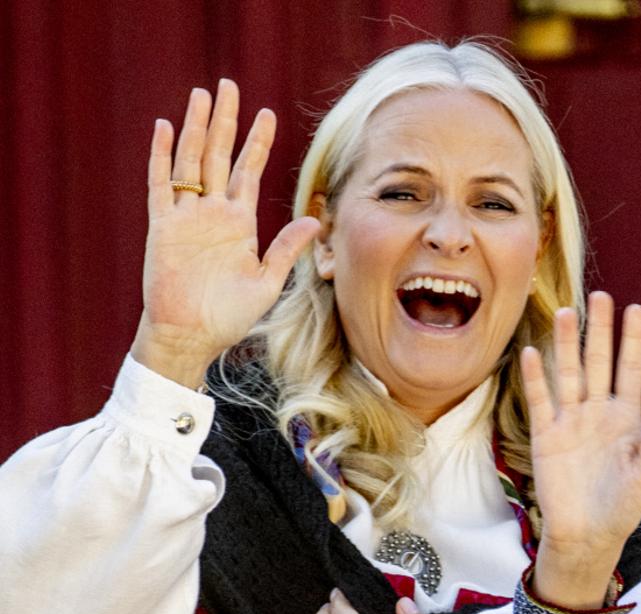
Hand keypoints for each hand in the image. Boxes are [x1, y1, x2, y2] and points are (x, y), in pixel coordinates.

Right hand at [131, 79, 319, 388]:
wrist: (193, 336)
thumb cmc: (230, 316)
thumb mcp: (267, 281)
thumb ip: (287, 248)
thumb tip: (315, 221)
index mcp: (240, 224)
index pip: (249, 172)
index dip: (258, 143)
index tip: (267, 115)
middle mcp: (213, 214)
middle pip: (220, 156)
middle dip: (226, 121)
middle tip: (230, 86)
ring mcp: (186, 217)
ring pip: (191, 160)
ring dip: (196, 128)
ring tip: (202, 95)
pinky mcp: (164, 227)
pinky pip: (161, 185)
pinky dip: (162, 157)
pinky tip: (165, 128)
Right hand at [521, 291, 640, 608]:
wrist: (587, 536)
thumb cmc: (622, 507)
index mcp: (627, 419)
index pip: (631, 370)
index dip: (634, 341)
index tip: (636, 309)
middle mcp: (598, 413)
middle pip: (598, 362)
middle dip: (600, 331)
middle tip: (601, 295)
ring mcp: (571, 422)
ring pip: (568, 374)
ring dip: (567, 344)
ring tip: (567, 312)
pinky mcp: (546, 437)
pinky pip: (541, 401)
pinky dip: (536, 378)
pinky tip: (532, 352)